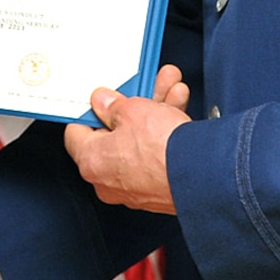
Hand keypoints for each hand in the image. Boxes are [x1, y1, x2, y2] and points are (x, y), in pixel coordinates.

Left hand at [62, 68, 190, 214]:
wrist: (203, 176)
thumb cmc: (163, 150)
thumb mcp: (133, 110)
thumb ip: (113, 105)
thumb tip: (104, 102)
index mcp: (91, 162)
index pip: (77, 133)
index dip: (89, 110)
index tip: (100, 99)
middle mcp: (108, 181)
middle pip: (114, 135)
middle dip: (132, 107)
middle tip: (141, 89)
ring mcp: (135, 188)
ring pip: (139, 142)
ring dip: (154, 114)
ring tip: (169, 90)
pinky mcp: (158, 190)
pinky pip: (155, 156)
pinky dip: (165, 134)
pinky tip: (177, 110)